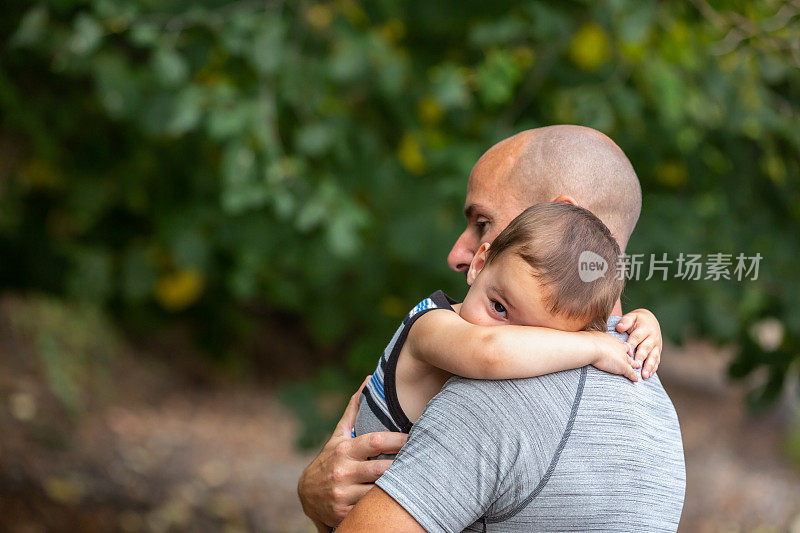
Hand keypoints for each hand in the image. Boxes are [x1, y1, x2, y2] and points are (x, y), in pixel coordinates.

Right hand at [297, 376, 408, 528]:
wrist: (306, 493)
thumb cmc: (330, 459)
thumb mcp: (338, 436)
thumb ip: (354, 411)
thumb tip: (368, 381)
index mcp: (344, 450)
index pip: (375, 442)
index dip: (397, 440)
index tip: (414, 438)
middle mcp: (342, 471)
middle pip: (381, 469)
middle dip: (401, 466)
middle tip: (422, 461)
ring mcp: (342, 494)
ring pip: (378, 491)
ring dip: (396, 486)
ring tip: (415, 480)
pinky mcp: (343, 513)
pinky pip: (370, 508)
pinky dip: (384, 504)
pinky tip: (398, 499)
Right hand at [588, 331, 638, 381]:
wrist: (591, 347)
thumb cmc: (588, 341)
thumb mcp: (592, 337)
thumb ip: (593, 340)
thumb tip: (588, 339)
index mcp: (613, 340)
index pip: (620, 344)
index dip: (623, 348)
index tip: (624, 349)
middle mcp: (620, 348)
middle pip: (628, 352)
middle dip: (631, 355)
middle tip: (635, 358)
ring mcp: (623, 357)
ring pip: (632, 362)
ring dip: (635, 365)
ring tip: (638, 367)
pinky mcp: (623, 366)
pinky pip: (630, 372)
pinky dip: (633, 376)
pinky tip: (635, 380)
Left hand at [616, 308, 662, 378]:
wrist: (650, 321)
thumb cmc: (637, 320)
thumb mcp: (632, 317)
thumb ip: (626, 321)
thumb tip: (619, 327)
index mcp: (645, 328)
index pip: (637, 337)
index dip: (632, 345)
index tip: (628, 353)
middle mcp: (652, 337)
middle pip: (646, 348)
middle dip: (641, 357)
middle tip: (637, 365)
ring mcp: (657, 345)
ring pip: (653, 356)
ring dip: (649, 366)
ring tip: (644, 375)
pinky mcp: (658, 351)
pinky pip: (657, 361)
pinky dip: (653, 368)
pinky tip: (648, 375)